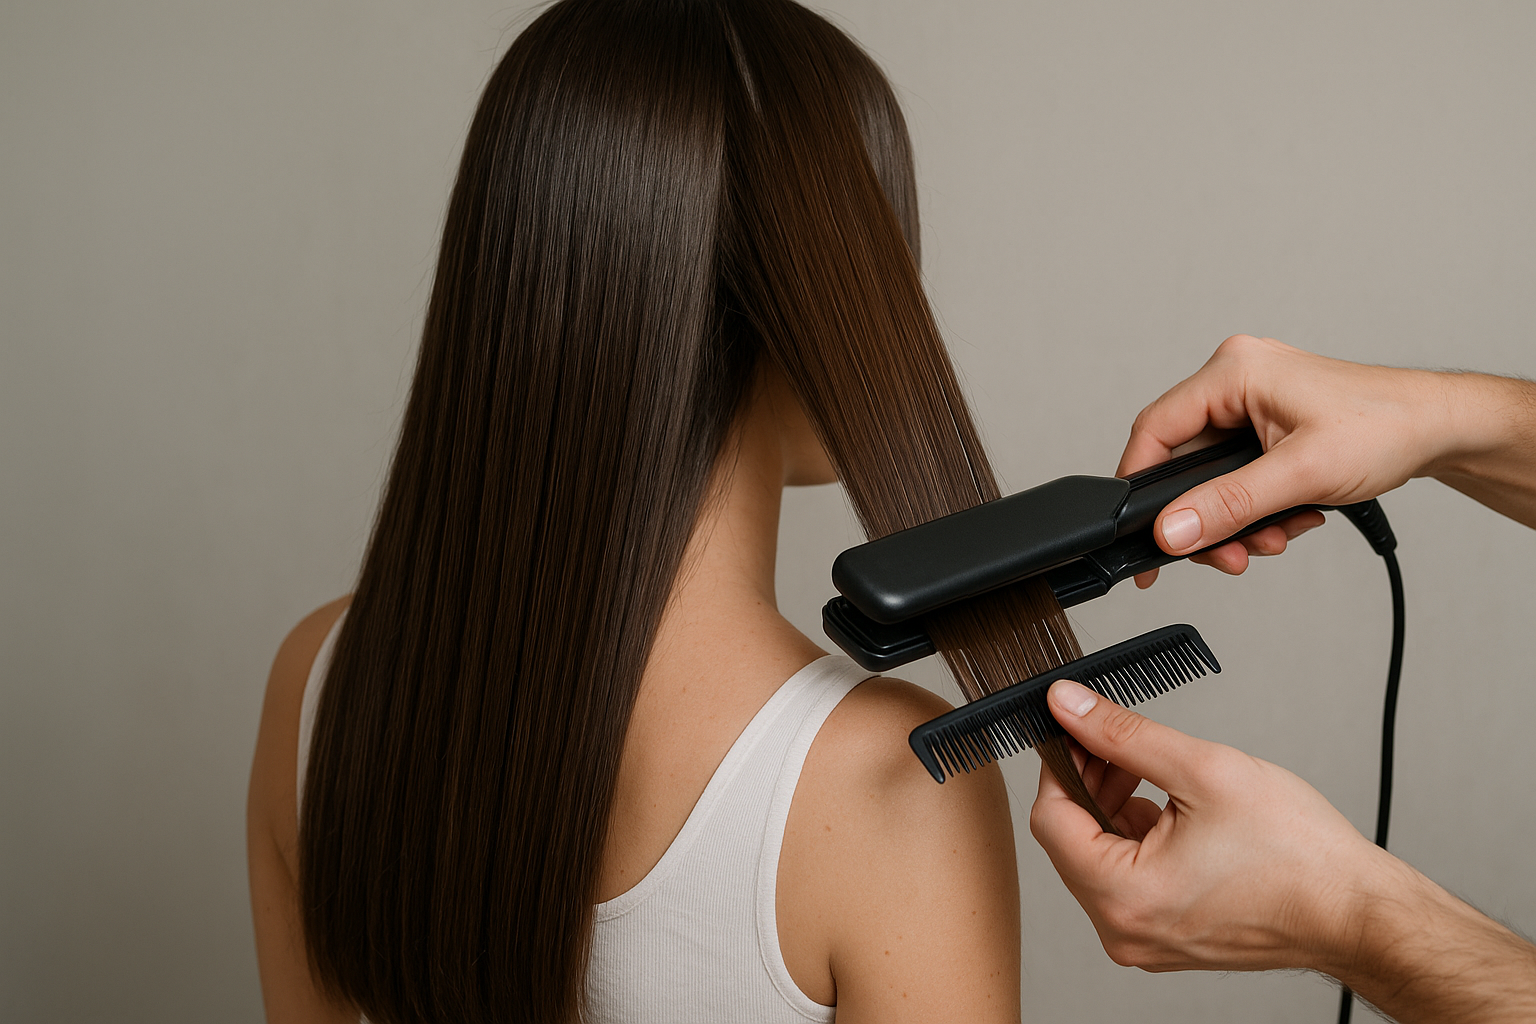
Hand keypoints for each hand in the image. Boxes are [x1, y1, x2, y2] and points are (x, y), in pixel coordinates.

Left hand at [1030, 680, 1535, 1022]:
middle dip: (1091, 783)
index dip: (1062, 764)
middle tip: (1118, 742)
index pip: (1050, 818)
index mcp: (1123, 897)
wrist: (1357, 911)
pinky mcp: (1166, 937)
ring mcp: (1145, 939)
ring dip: (1114, 807)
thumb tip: (1069, 705)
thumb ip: (1123, 734)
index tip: (1077, 730)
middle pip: (1071, 839)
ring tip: (1153, 772)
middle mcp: (1125, 930)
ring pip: (1098, 858)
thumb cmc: (1299, 855)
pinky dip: (1138, 839)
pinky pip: (1127, 880)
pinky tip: (1170, 809)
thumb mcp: (1203, 769)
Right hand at [1119, 335, 1451, 584]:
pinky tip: (1288, 519)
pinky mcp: (1268, 424)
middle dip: (1207, 516)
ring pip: (1212, 475)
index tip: (1141, 533)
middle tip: (1225, 553)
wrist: (1441, 429)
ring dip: (1237, 518)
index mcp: (1233, 370)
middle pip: (1184, 461)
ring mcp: (1253, 402)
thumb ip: (1229, 505)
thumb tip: (1173, 530)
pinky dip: (1257, 506)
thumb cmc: (1388, 426)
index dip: (1140, 485)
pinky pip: (1237, 474)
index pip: (1155, 428)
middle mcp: (1237, 379)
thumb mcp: (1301, 474)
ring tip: (1273, 537)